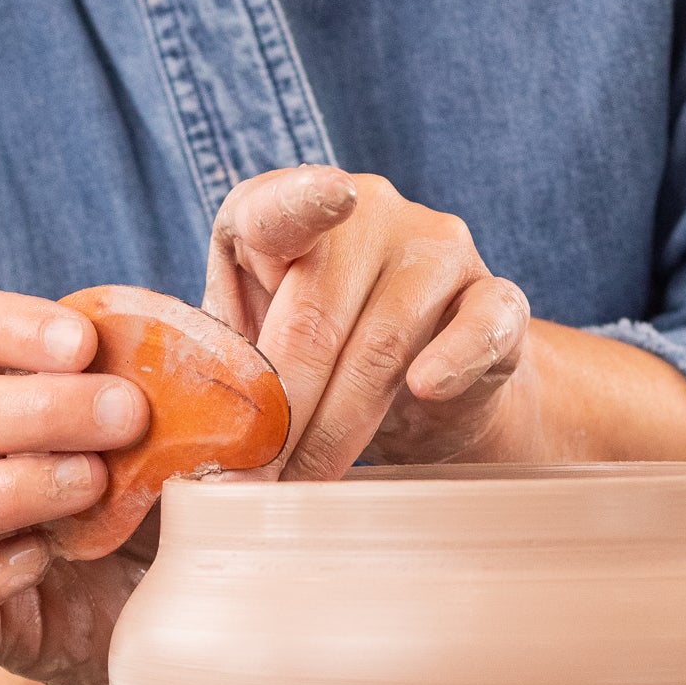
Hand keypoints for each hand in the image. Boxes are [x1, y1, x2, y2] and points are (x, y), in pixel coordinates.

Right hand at [0, 285, 151, 684]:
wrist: (158, 617)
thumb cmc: (155, 504)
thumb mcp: (172, 440)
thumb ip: (179, 397)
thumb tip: (227, 386)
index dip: (1, 325)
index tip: (84, 341)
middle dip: (36, 408)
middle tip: (130, 416)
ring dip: (7, 487)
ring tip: (93, 485)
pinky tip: (42, 558)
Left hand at [204, 166, 536, 476]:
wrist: (424, 390)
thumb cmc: (317, 363)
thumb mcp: (256, 352)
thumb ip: (223, 371)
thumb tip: (189, 450)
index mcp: (290, 214)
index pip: (282, 206)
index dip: (300, 202)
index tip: (329, 200)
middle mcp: (369, 213)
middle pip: (318, 315)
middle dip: (282, 413)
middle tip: (254, 483)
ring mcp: (438, 251)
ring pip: (382, 344)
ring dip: (338, 429)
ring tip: (306, 484)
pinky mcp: (496, 300)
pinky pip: (480, 327)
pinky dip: (454, 359)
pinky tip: (428, 387)